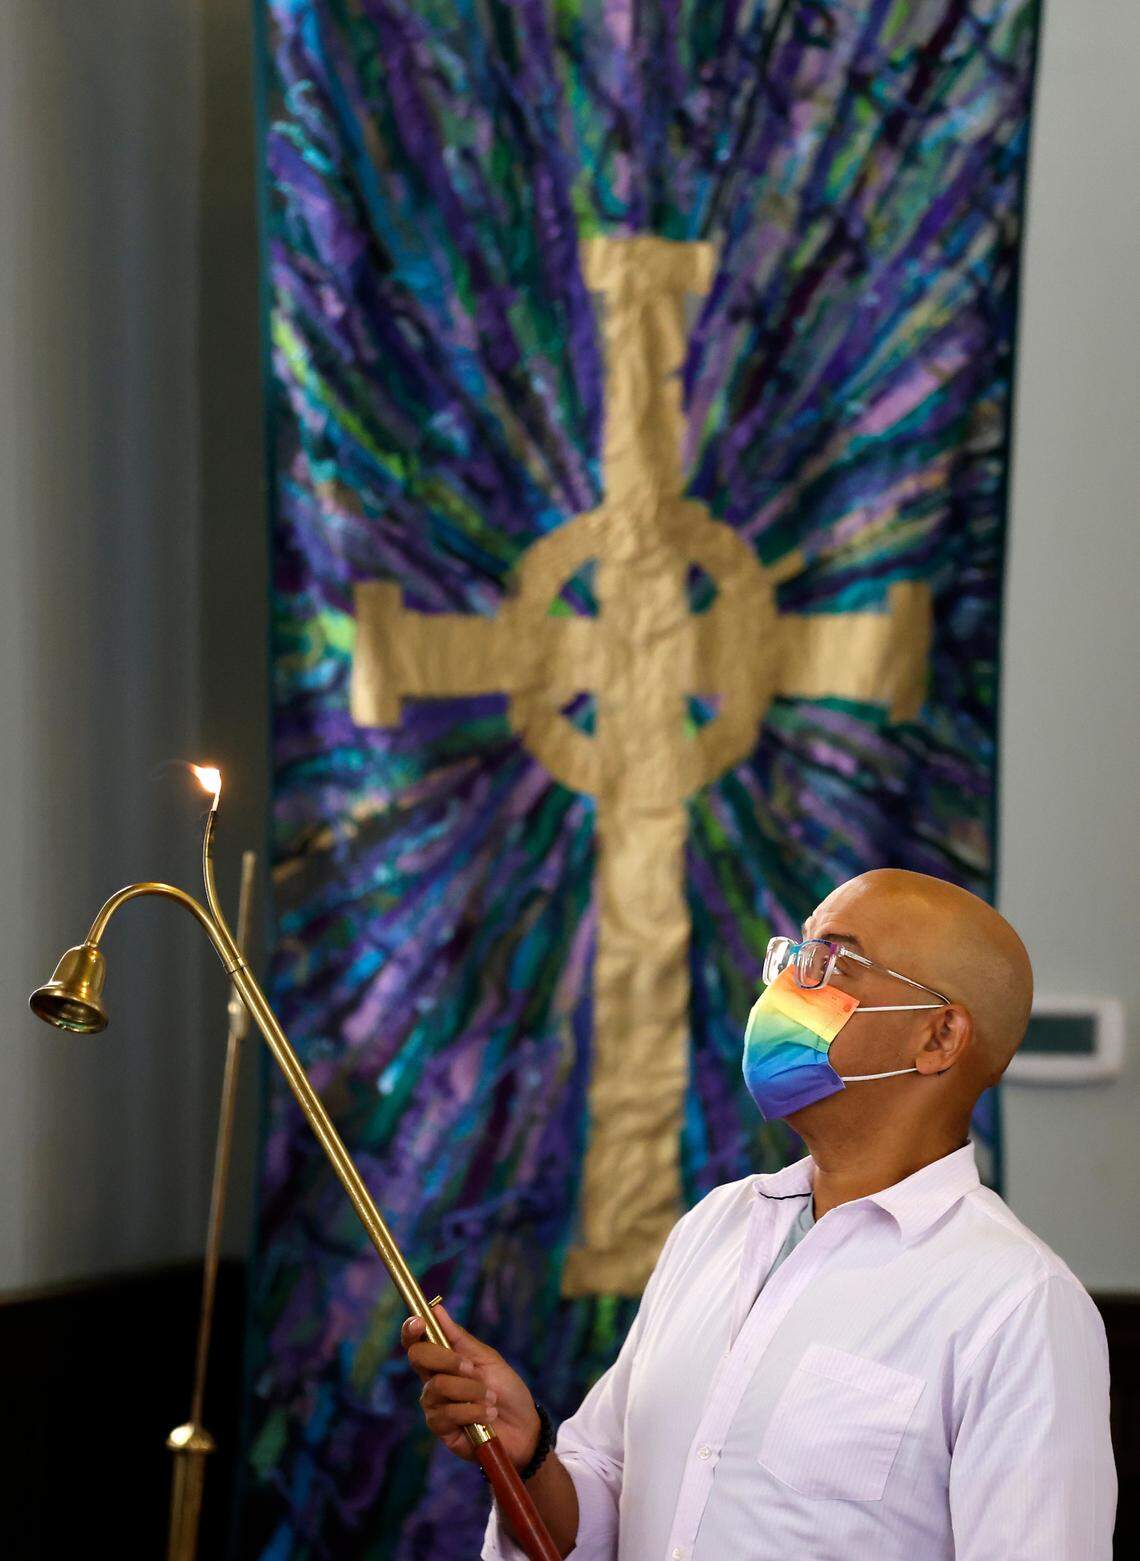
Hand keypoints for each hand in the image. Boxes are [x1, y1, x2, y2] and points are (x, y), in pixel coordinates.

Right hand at [400, 1299, 541, 1469]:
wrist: (522, 1427)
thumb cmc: (506, 1389)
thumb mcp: (487, 1359)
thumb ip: (460, 1339)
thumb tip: (437, 1308)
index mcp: (443, 1360)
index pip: (417, 1343)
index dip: (411, 1329)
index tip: (420, 1321)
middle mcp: (433, 1381)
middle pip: (418, 1358)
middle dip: (446, 1358)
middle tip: (472, 1368)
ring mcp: (434, 1405)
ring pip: (438, 1386)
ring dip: (470, 1390)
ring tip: (491, 1398)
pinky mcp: (440, 1429)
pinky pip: (447, 1413)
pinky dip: (473, 1411)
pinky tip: (488, 1415)